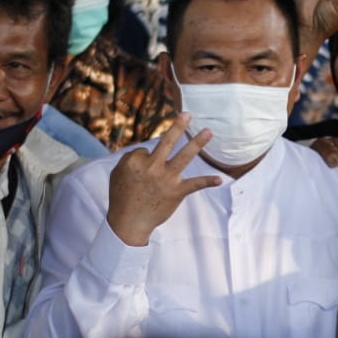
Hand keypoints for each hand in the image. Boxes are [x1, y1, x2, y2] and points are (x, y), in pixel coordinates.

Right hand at [106, 114, 222, 246]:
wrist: (128, 223)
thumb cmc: (121, 197)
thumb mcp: (117, 173)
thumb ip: (130, 159)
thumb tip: (146, 151)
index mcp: (135, 160)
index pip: (148, 149)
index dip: (146, 159)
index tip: (142, 173)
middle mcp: (152, 166)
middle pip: (167, 142)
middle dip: (178, 126)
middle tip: (188, 114)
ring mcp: (166, 179)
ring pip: (184, 156)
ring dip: (197, 143)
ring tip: (209, 131)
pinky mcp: (177, 192)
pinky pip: (195, 184)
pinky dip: (207, 182)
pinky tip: (220, 180)